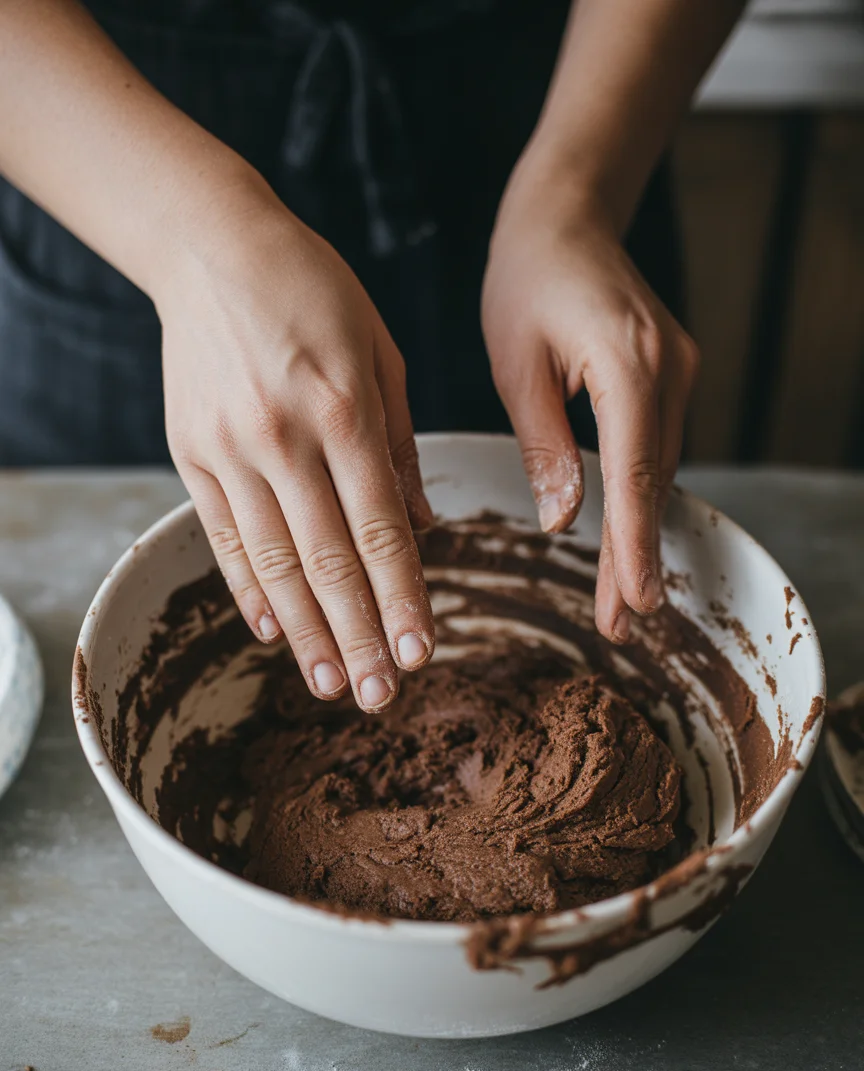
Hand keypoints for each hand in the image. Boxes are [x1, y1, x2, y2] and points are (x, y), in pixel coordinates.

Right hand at [156, 175, 434, 711]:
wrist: (213, 246)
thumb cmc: (316, 293)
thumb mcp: (382, 354)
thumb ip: (402, 446)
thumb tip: (422, 528)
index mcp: (344, 411)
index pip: (381, 531)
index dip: (403, 599)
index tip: (423, 652)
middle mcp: (284, 438)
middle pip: (329, 562)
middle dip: (360, 637)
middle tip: (381, 696)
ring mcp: (229, 449)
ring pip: (274, 562)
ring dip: (305, 632)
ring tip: (332, 684)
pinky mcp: (190, 453)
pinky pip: (221, 536)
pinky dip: (248, 588)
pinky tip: (271, 630)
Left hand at [482, 159, 698, 643]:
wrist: (568, 214)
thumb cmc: (528, 278)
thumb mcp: (516, 364)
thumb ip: (544, 445)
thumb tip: (562, 521)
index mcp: (628, 365)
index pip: (634, 474)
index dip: (634, 545)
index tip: (635, 603)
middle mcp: (669, 370)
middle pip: (654, 483)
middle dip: (637, 555)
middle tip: (621, 622)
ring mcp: (679, 371)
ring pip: (659, 470)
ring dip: (639, 530)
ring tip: (619, 596)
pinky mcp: (671, 373)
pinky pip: (656, 447)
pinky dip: (640, 493)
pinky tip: (625, 532)